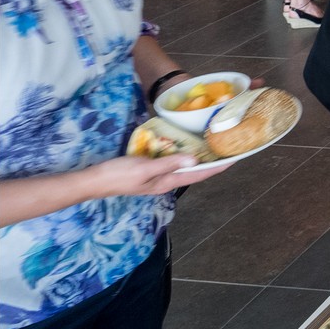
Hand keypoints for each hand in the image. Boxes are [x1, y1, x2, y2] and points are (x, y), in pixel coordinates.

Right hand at [91, 155, 231, 197]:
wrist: (94, 181)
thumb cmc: (119, 175)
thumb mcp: (145, 168)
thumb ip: (169, 163)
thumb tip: (195, 160)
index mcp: (168, 182)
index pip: (199, 174)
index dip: (218, 167)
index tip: (235, 159)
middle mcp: (166, 181)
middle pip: (195, 171)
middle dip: (213, 162)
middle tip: (229, 149)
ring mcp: (158, 176)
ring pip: (184, 166)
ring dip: (199, 158)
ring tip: (214, 147)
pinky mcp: (150, 169)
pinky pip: (172, 161)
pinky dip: (182, 154)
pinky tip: (185, 146)